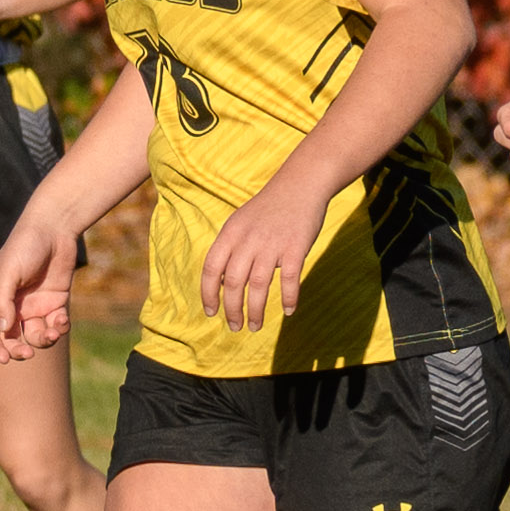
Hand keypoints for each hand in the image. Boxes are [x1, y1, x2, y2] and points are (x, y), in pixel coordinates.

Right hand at [0, 214, 79, 360]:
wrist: (55, 229)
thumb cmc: (25, 246)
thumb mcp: (8, 272)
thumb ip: (3, 300)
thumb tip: (4, 329)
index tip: (4, 359)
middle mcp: (13, 306)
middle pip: (12, 338)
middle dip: (18, 350)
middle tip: (27, 354)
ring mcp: (35, 306)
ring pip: (36, 336)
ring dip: (44, 340)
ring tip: (53, 332)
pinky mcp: (55, 303)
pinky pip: (56, 325)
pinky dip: (60, 328)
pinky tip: (62, 321)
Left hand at [201, 167, 327, 332]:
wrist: (301, 184)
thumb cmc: (269, 208)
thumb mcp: (241, 222)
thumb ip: (230, 249)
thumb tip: (222, 283)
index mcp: (231, 233)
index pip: (211, 268)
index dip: (208, 293)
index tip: (211, 312)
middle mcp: (248, 240)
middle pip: (233, 283)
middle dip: (232, 309)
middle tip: (235, 326)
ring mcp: (272, 244)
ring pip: (259, 286)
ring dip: (256, 311)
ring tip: (255, 326)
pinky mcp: (295, 247)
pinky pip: (289, 279)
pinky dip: (289, 298)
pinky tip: (289, 311)